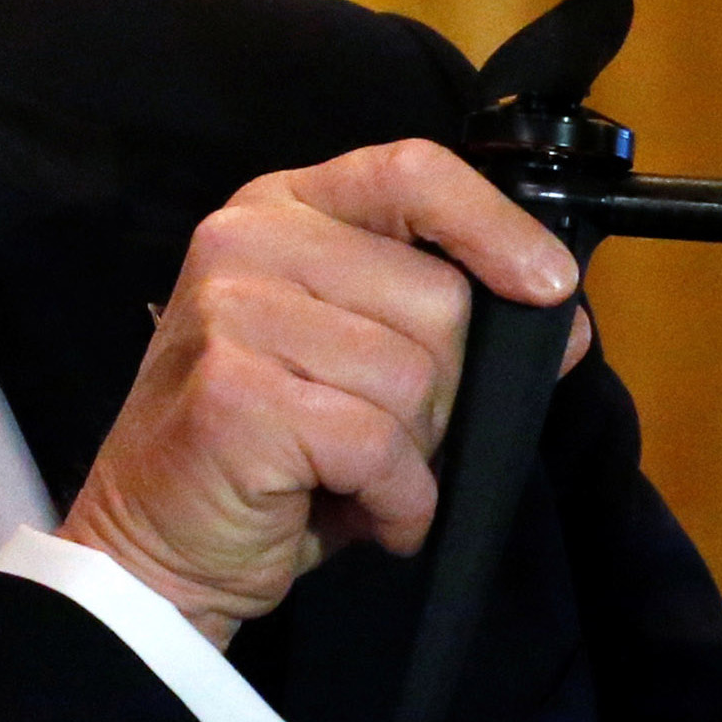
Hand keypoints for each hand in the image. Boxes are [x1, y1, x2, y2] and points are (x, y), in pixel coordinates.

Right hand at [60, 138, 591, 646]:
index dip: (495, 225)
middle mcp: (246, 240)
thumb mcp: (360, 360)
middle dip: (445, 389)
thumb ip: (447, 323)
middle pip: (437, 295)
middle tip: (384, 436)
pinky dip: (393, 500)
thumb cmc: (270, 451)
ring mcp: (231, 311)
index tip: (550, 285)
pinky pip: (379, 444)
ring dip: (415, 454)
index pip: (411, 173)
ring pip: (415, 376)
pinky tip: (357, 511)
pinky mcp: (233, 393)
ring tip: (356, 476)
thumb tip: (564, 319)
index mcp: (282, 208)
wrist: (157, 548)